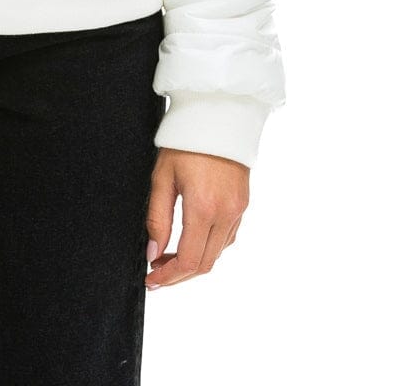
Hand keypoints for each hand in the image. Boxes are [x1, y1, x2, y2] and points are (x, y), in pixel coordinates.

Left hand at [145, 147, 248, 288]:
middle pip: (204, 264)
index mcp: (203, 207)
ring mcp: (238, 210)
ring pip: (217, 254)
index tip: (152, 280)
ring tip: (169, 258)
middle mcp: (225, 214)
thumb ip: (157, 218)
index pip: (188, 261)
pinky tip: (192, 241)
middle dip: (178, 275)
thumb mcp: (162, 177)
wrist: (217, 115)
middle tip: (157, 273)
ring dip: (194, 263)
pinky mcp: (243, 205)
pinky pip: (227, 238)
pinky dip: (209, 247)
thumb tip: (153, 253)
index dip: (168, 277)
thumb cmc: (185, 141)